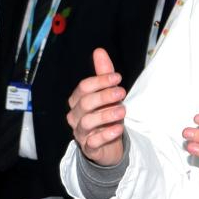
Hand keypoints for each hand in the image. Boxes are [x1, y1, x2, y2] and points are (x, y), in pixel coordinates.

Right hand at [66, 48, 126, 166]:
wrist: (108, 146)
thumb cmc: (105, 116)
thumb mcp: (107, 94)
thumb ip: (103, 73)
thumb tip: (99, 51)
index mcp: (77, 101)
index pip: (83, 87)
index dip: (101, 81)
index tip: (118, 78)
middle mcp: (75, 116)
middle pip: (85, 103)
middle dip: (104, 96)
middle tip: (122, 93)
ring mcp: (80, 133)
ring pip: (87, 122)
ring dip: (106, 115)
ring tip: (123, 111)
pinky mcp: (89, 148)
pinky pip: (93, 142)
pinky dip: (106, 135)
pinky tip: (118, 129)